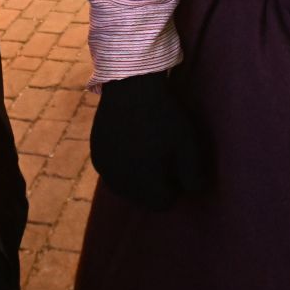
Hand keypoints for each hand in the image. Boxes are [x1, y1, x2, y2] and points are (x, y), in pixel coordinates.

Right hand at [90, 70, 205, 209]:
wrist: (130, 85)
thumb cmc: (163, 115)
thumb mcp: (187, 144)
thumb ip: (192, 174)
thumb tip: (193, 192)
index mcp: (142, 183)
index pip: (162, 204)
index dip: (173, 189)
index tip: (178, 169)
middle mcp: (119, 181)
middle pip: (141, 199)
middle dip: (154, 187)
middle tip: (165, 160)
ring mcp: (104, 168)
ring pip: (124, 187)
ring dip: (137, 179)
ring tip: (148, 153)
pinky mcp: (96, 154)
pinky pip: (112, 172)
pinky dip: (122, 167)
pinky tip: (132, 146)